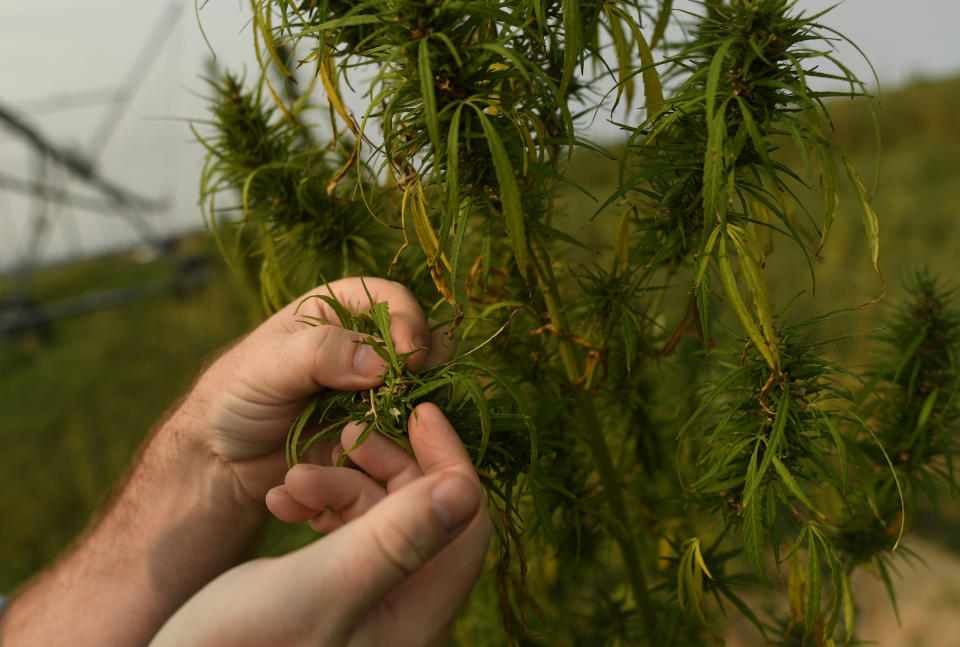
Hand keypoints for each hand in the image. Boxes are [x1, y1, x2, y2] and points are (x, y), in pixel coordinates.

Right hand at [150, 403, 491, 646]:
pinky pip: (350, 537)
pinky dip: (322, 508)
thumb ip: (394, 540)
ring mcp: (371, 606)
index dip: (449, 460)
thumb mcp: (318, 587)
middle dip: (381, 468)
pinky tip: (283, 498)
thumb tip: (464, 488)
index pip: (466, 524)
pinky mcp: (337, 599)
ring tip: (290, 481)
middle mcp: (405, 613)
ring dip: (341, 485)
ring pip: (382, 518)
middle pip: (423, 514)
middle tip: (342, 437)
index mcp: (417, 617)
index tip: (417, 410)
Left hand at [180, 277, 454, 507]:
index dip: (408, 324)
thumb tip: (381, 363)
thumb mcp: (269, 365)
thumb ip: (322, 354)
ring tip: (398, 425)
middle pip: (422, 342)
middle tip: (410, 393)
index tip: (407, 360)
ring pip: (425, 387)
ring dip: (417, 406)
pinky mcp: (378, 430)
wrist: (223, 462)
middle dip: (423, 367)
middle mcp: (366, 345)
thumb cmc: (234, 397)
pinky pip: (410, 430)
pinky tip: (388, 451)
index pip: (394, 301)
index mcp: (339, 309)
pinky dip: (407, 439)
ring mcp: (376, 390)